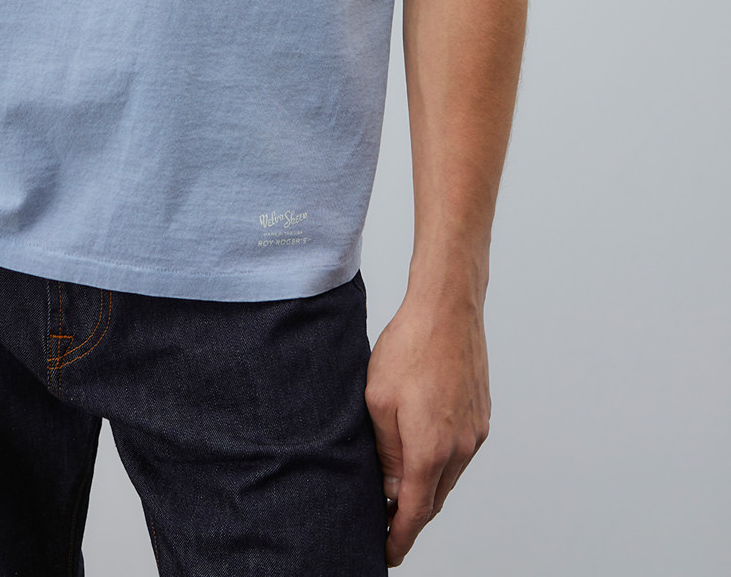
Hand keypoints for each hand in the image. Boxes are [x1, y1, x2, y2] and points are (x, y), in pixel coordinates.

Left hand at [364, 290, 490, 565]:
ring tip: (400, 487)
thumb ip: (386, 452)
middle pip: (434, 499)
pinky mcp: (481, 416)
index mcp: (431, 448)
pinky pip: (459, 453)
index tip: (387, 553)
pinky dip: (441, 462)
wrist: (448, 308)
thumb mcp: (378, 400)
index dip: (399, 537)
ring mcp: (475, 433)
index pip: (415, 512)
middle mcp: (460, 448)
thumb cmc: (409, 346)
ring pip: (448, 477)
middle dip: (411, 515)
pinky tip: (423, 450)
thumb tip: (391, 489)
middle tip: (386, 522)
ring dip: (427, 487)